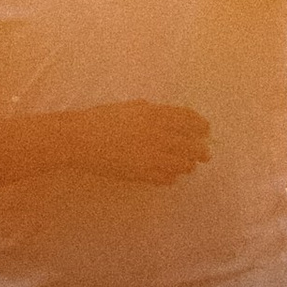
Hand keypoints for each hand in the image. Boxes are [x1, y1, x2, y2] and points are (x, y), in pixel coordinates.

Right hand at [69, 101, 211, 186]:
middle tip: (205, 155)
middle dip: (201, 151)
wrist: (80, 138)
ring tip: (187, 166)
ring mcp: (151, 155)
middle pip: (191, 145)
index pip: (189, 119)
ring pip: (182, 164)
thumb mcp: (132, 107)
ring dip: (187, 165)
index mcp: (156, 114)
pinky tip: (169, 176)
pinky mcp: (142, 173)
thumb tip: (172, 118)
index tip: (205, 130)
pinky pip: (166, 178)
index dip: (200, 125)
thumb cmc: (102, 118)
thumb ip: (154, 112)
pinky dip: (170, 177)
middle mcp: (158, 134)